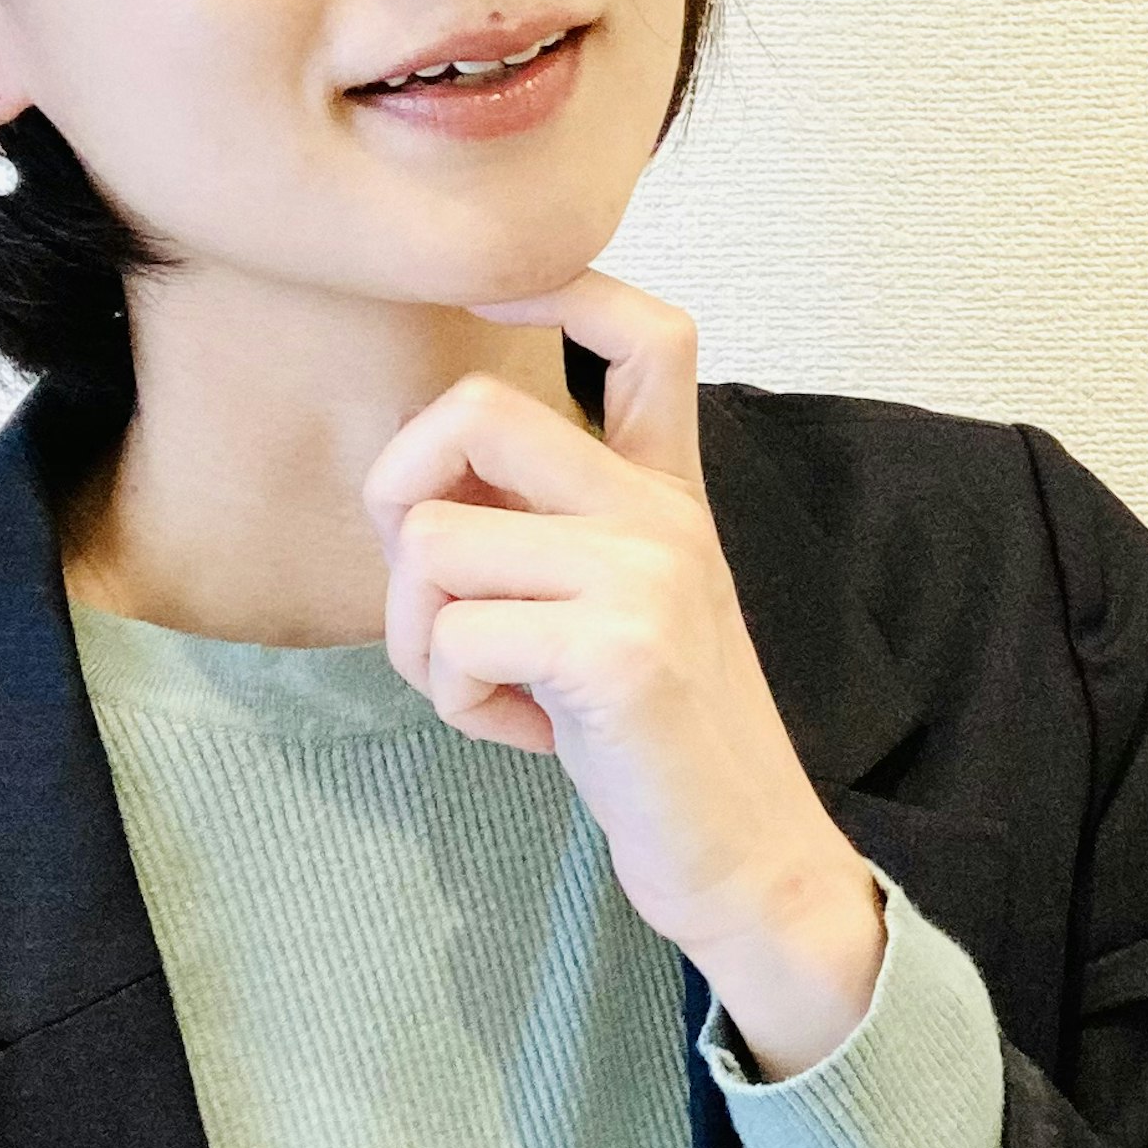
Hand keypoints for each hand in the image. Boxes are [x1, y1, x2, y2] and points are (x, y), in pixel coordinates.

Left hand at [362, 268, 884, 1078]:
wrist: (748, 860)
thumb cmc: (655, 744)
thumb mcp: (619, 608)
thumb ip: (550, 533)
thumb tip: (419, 495)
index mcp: (669, 493)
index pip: (649, 332)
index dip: (560, 287)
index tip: (489, 296)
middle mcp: (663, 514)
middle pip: (471, 414)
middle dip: (398, 501)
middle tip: (437, 592)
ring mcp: (645, 575)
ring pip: (430, 544)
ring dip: (419, 639)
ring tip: (495, 688)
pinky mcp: (616, 651)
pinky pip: (450, 640)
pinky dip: (455, 703)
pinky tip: (525, 734)